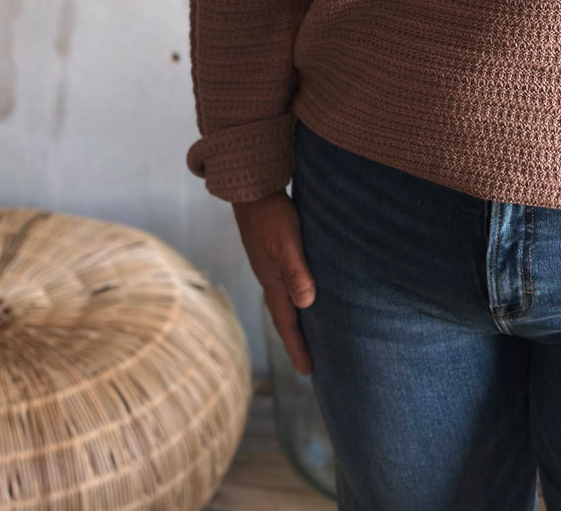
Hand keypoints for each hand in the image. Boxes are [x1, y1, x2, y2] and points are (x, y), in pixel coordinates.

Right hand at [232, 190, 316, 374]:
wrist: (252, 189)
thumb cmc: (272, 214)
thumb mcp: (287, 242)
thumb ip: (296, 270)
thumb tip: (306, 303)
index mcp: (273, 282)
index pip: (288, 323)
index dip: (298, 347)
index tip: (308, 372)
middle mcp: (271, 280)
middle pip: (284, 318)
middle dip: (296, 341)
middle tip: (308, 365)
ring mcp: (270, 268)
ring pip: (284, 303)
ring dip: (295, 322)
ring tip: (307, 337)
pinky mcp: (274, 255)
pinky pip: (286, 287)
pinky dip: (294, 300)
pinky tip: (303, 296)